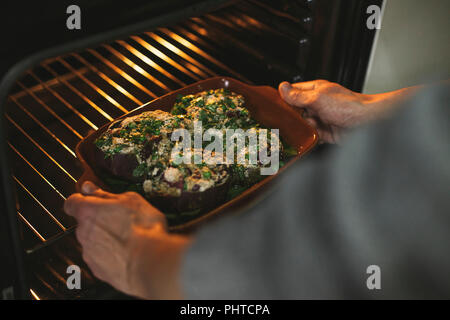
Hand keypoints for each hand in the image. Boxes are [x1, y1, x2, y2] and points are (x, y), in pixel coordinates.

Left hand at [64, 181, 189, 298]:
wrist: (150, 262)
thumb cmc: (142, 228)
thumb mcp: (130, 200)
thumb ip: (105, 194)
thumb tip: (90, 188)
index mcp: (89, 212)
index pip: (72, 202)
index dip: (81, 199)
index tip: (90, 198)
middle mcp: (84, 233)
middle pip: (85, 224)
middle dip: (99, 221)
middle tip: (120, 218)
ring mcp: (90, 254)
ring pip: (93, 242)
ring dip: (106, 239)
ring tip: (129, 238)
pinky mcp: (99, 271)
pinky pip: (101, 259)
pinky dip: (112, 256)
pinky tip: (129, 253)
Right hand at [279, 80, 369, 142]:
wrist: (369, 123)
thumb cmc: (349, 106)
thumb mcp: (317, 98)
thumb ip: (298, 96)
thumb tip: (282, 88)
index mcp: (315, 90)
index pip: (294, 92)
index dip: (283, 98)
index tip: (273, 105)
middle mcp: (318, 104)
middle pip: (297, 110)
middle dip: (291, 117)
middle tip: (281, 122)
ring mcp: (322, 119)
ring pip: (303, 125)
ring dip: (300, 129)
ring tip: (294, 131)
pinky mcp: (326, 133)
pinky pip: (312, 136)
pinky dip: (308, 139)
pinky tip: (304, 140)